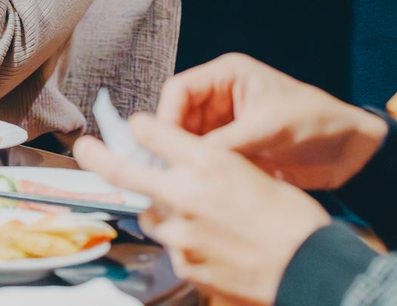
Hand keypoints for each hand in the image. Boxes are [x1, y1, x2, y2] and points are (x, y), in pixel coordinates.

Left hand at [75, 114, 331, 305]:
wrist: (312, 269)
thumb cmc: (293, 219)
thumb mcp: (254, 173)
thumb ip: (211, 168)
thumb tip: (185, 165)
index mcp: (207, 162)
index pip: (152, 132)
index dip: (141, 128)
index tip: (135, 127)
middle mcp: (185, 194)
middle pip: (125, 172)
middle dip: (98, 157)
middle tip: (84, 148)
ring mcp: (180, 233)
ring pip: (153, 218)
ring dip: (165, 215)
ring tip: (202, 223)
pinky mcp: (184, 265)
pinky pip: (173, 250)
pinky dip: (186, 247)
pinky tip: (216, 249)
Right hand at [156, 53, 387, 190]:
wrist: (352, 151)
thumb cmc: (315, 122)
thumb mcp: (268, 128)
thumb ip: (226, 142)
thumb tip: (186, 160)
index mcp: (227, 76)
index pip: (179, 90)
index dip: (166, 115)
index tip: (160, 144)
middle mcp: (220, 97)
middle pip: (178, 116)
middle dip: (172, 140)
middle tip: (165, 169)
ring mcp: (226, 124)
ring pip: (189, 140)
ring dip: (185, 158)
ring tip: (180, 181)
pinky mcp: (234, 149)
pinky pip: (207, 158)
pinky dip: (201, 171)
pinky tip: (199, 187)